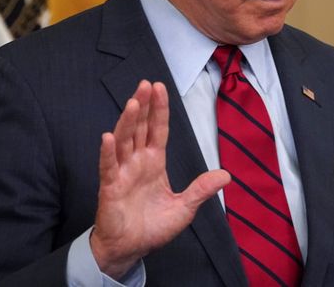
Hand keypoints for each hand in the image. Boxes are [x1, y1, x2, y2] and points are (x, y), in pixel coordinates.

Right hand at [90, 80, 229, 278]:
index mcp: (154, 162)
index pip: (158, 129)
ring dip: (127, 121)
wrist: (131, 249)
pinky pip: (108, 166)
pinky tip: (108, 137)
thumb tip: (226, 176)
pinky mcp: (110, 187)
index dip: (159, 109)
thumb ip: (201, 190)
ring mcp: (122, 172)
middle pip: (140, 128)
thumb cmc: (153, 227)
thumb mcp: (184, 208)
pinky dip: (107, 152)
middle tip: (146, 84)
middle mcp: (137, 162)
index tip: (160, 87)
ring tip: (133, 102)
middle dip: (142, 105)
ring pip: (124, 140)